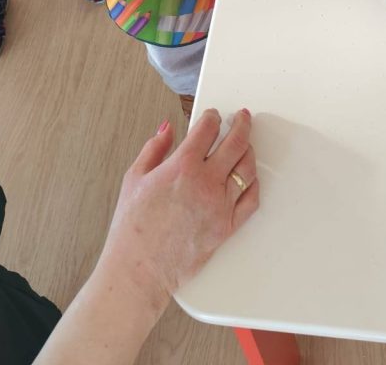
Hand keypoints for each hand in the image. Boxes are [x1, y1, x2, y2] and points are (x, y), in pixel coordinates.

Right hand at [97, 109, 258, 311]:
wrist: (138, 269)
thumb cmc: (133, 228)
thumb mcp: (134, 177)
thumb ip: (154, 147)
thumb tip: (167, 129)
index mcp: (182, 166)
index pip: (208, 128)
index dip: (212, 116)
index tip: (213, 115)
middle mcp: (206, 182)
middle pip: (236, 142)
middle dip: (242, 124)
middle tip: (242, 117)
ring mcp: (219, 205)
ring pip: (247, 168)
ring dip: (248, 150)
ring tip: (245, 144)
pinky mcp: (226, 227)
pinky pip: (250, 200)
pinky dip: (253, 184)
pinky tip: (249, 177)